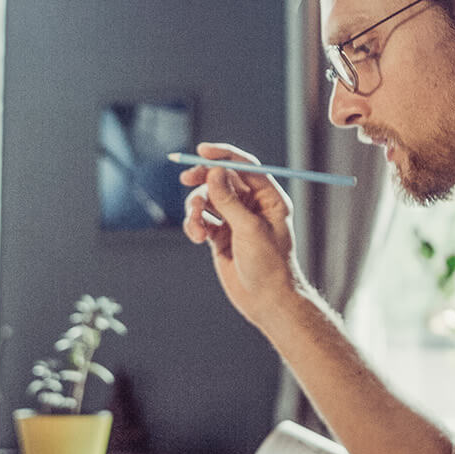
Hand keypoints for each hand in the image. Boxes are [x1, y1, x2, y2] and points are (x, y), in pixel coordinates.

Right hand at [178, 142, 308, 328]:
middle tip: (185, 178)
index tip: (202, 152)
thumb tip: (214, 172)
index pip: (245, 167)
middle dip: (203, 179)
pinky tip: (197, 238)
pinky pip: (202, 220)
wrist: (267, 301)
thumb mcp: (250, 229)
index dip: (224, 156)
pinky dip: (194, 225)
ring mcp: (235, 221)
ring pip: (208, 200)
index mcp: (269, 198)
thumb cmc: (269, 266)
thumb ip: (229, 200)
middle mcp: (252, 206)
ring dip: (196, 209)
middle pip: (222, 179)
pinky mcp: (221, 237)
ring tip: (197, 228)